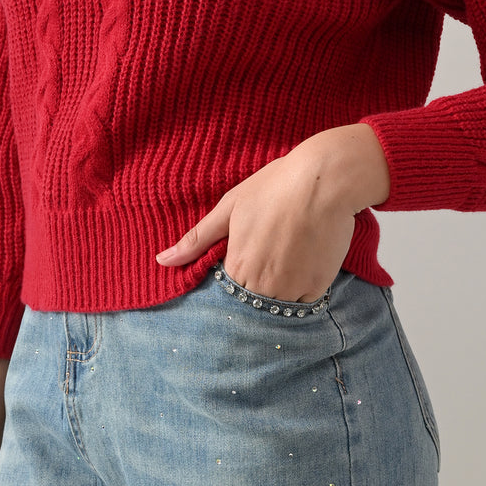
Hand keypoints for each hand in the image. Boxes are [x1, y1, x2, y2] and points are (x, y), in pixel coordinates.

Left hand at [154, 125, 390, 302]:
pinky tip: (302, 263)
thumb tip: (161, 261)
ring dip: (277, 291)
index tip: (244, 257)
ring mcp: (291, 289)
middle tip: (268, 255)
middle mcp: (262, 286)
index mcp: (236, 267)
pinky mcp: (318, 287)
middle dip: (254, 287)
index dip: (232, 276)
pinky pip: (303, 302)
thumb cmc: (274, 187)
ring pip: (277, 306)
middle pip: (251, 301)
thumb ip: (196, 239)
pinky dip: (300, 289)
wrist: (324, 180)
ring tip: (286, 258)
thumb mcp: (229, 207)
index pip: (225, 291)